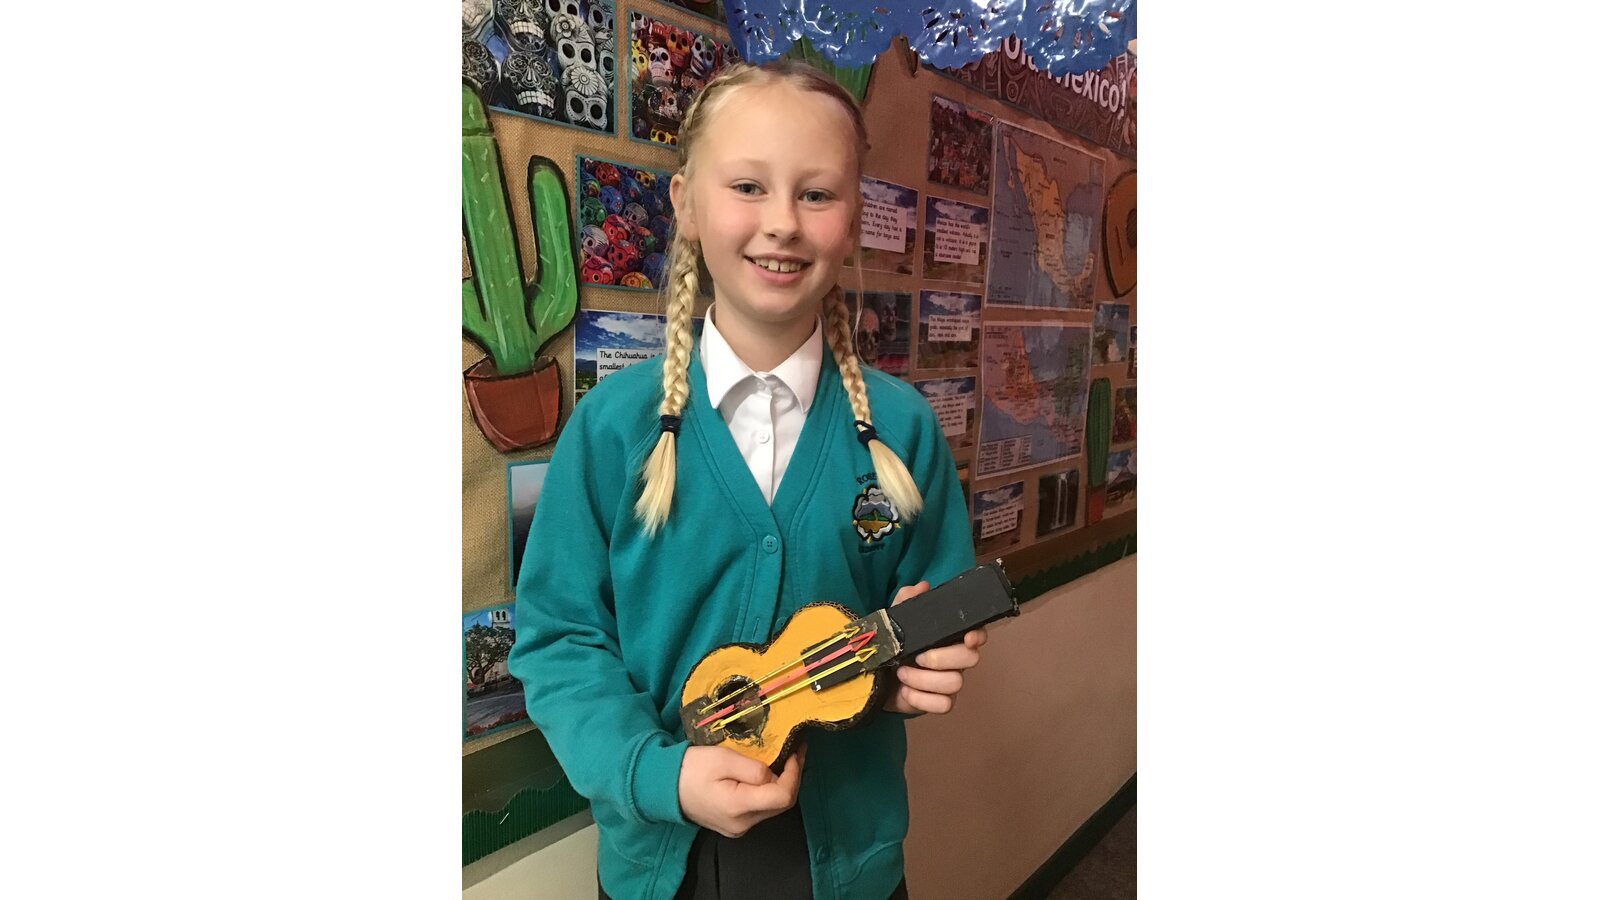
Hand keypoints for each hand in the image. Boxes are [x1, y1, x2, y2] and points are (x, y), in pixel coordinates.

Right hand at [677, 743, 805, 837]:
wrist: (663, 787)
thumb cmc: (691, 769)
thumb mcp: (723, 759)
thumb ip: (753, 768)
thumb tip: (774, 775)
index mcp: (739, 807)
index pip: (783, 796)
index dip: (795, 773)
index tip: (796, 751)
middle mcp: (743, 824)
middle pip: (781, 804)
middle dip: (792, 776)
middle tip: (796, 750)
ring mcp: (738, 828)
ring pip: (772, 807)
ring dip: (782, 783)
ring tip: (786, 757)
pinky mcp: (734, 825)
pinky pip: (760, 809)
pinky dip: (769, 791)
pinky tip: (770, 773)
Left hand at [883, 581, 988, 715]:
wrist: (875, 676)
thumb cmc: (893, 645)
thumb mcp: (896, 620)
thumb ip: (907, 601)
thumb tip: (921, 587)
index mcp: (950, 637)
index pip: (977, 633)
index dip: (977, 635)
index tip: (968, 638)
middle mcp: (956, 659)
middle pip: (970, 659)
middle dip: (941, 658)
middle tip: (915, 657)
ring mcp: (950, 682)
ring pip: (955, 683)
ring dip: (924, 679)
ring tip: (901, 673)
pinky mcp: (939, 702)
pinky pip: (945, 705)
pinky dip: (923, 699)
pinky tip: (906, 691)